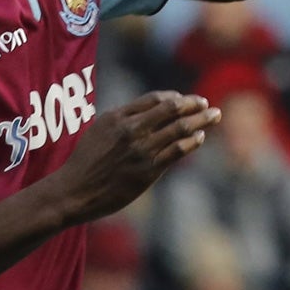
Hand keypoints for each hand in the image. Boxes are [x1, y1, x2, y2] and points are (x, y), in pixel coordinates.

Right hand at [49, 92, 219, 224]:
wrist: (73, 192)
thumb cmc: (86, 162)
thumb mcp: (99, 130)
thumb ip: (124, 119)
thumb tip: (150, 111)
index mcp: (117, 117)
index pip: (155, 98)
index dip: (175, 97)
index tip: (186, 99)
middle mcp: (131, 130)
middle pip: (172, 109)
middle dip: (194, 104)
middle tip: (206, 103)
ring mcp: (141, 149)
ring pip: (180, 128)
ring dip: (202, 120)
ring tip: (215, 115)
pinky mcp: (148, 170)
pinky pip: (178, 150)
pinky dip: (193, 141)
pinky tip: (201, 137)